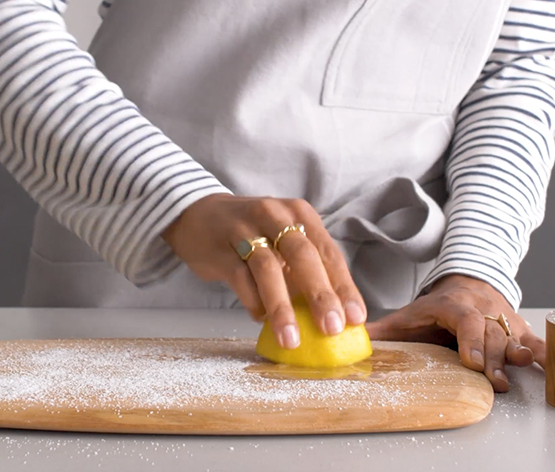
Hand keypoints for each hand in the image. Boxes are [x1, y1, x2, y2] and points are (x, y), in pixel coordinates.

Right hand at [162, 193, 366, 348]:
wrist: (198, 215)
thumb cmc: (253, 233)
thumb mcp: (283, 239)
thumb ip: (306, 270)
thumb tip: (334, 316)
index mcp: (300, 214)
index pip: (329, 252)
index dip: (344, 286)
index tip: (356, 318)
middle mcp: (275, 216)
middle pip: (302, 256)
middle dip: (319, 295)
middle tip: (331, 328)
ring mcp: (245, 229)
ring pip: (268, 268)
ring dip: (281, 307)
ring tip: (291, 339)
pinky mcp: (220, 247)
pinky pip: (240, 278)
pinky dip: (253, 302)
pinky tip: (260, 319)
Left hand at [366, 274, 542, 392]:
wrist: (466, 282)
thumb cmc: (433, 308)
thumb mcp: (408, 315)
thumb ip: (382, 330)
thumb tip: (352, 341)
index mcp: (451, 304)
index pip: (463, 318)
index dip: (470, 337)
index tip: (472, 360)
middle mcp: (480, 308)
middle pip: (489, 331)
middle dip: (492, 356)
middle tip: (493, 379)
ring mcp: (502, 317)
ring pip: (512, 335)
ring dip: (516, 355)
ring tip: (519, 370)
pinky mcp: (518, 328)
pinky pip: (535, 339)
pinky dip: (544, 353)